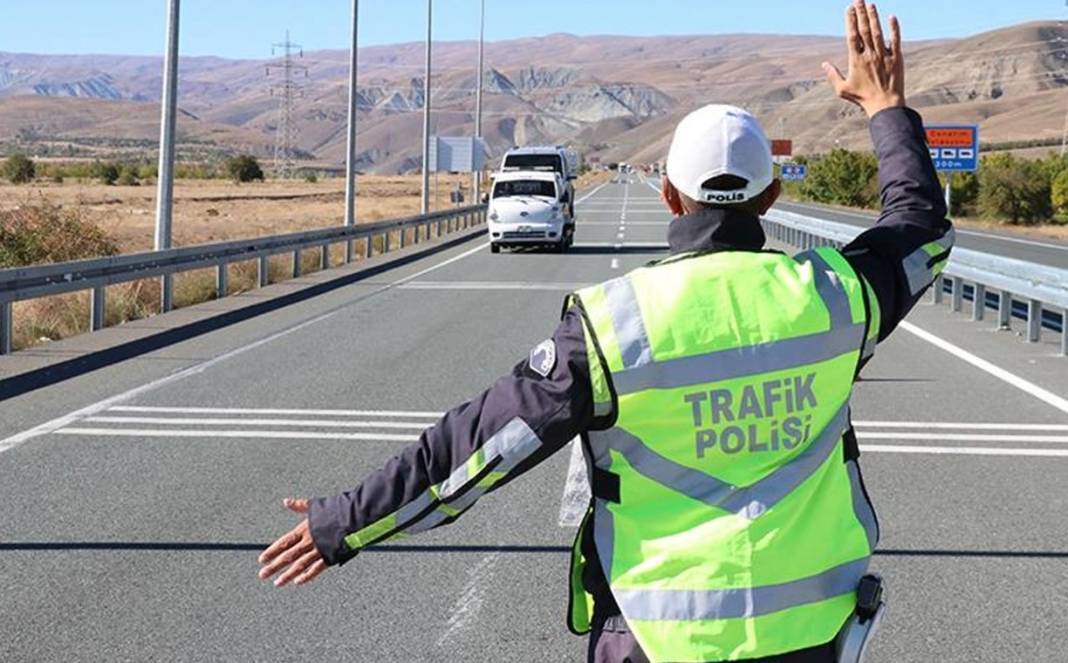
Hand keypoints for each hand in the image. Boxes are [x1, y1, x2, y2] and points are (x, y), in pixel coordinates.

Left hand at [258, 498, 327, 586]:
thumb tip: (286, 501)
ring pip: (299, 565)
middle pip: (288, 556)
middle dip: (274, 566)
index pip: (284, 543)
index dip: (272, 551)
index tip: (262, 560)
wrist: (354, 517)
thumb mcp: (315, 506)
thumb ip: (299, 506)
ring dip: (287, 575)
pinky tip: (299, 581)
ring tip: (277, 582)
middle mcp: (309, 541)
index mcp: (304, 529)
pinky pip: (316, 568)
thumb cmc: (335, 510)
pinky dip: (307, 576)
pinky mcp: (330, 556)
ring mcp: (319, 550)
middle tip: (263, 575)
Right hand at [822, 0, 905, 117]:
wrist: (885, 105)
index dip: (850, 21)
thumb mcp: (842, 90)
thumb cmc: (862, 99)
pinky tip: (891, 17)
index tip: (849, 9)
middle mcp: (870, 55)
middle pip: (864, 30)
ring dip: (874, 17)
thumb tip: (824, 64)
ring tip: (870, 4)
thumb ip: (832, 75)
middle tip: (858, 0)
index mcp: (856, 60)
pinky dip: (894, 28)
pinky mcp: (897, 58)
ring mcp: (884, 55)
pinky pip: (895, 40)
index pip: (852, 36)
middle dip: (861, 13)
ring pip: (878, 32)